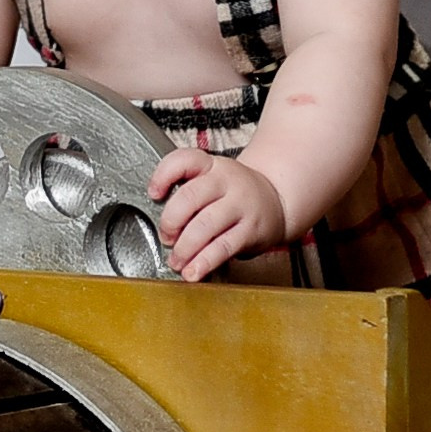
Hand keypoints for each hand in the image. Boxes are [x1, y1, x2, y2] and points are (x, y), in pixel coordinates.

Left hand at [149, 149, 288, 280]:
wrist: (277, 201)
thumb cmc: (235, 194)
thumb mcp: (212, 180)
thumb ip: (187, 193)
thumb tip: (161, 224)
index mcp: (211, 166)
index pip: (183, 160)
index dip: (162, 176)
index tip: (153, 194)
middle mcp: (226, 181)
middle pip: (189, 197)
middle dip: (170, 222)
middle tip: (166, 237)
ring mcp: (240, 205)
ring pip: (205, 225)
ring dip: (184, 248)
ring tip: (177, 260)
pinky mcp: (250, 230)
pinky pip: (223, 247)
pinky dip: (204, 262)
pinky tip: (194, 271)